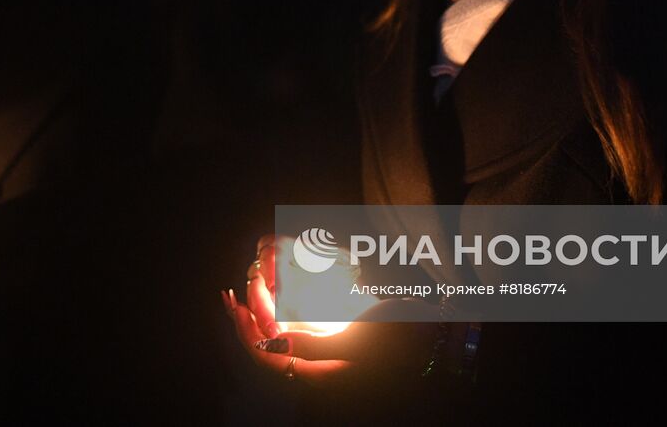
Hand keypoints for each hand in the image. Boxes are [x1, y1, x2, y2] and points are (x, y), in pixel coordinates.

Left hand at [221, 235, 434, 384]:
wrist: (433, 334)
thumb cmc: (399, 336)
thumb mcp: (356, 339)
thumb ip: (313, 344)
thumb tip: (271, 343)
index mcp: (321, 373)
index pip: (268, 357)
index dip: (247, 332)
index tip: (237, 303)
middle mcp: (319, 368)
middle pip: (269, 348)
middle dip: (248, 322)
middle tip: (234, 294)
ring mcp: (326, 356)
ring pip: (280, 339)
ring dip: (261, 317)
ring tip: (247, 293)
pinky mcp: (334, 343)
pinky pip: (296, 332)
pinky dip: (281, 314)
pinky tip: (276, 298)